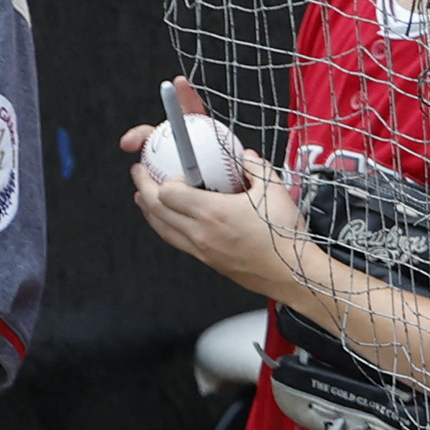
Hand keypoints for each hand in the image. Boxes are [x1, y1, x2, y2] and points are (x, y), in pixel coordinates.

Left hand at [122, 121, 301, 301]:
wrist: (290, 272)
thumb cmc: (284, 236)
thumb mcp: (275, 191)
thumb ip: (256, 168)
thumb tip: (245, 156)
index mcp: (212, 212)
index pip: (168, 193)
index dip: (163, 178)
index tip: (167, 169)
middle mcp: (199, 232)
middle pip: (155, 209)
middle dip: (142, 187)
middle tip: (139, 173)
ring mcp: (199, 248)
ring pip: (160, 228)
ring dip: (147, 210)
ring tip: (142, 196)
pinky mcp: (205, 260)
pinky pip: (174, 241)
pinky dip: (162, 226)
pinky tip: (165, 220)